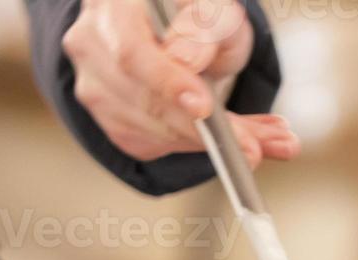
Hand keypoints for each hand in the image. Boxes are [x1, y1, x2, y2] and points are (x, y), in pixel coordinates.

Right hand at [63, 0, 297, 167]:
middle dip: (201, 129)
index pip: (131, 53)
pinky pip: (157, 145)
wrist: (181, 29)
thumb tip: (186, 60)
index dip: (167, 83)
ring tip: (266, 141)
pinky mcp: (113, 119)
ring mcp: (96, 85)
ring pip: (150, 131)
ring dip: (212, 142)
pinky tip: (235, 139)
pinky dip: (200, 147)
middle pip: (142, 100)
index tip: (203, 108)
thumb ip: (203, 25)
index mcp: (112, 5)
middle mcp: (92, 44)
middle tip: (252, 146)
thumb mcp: (212, 7)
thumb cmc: (194, 14)